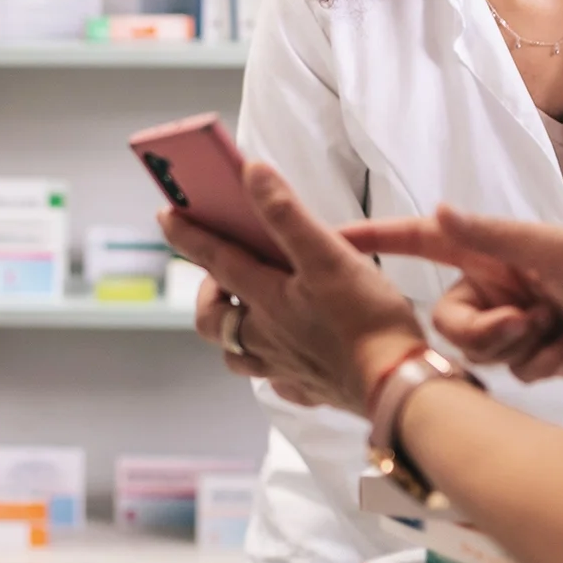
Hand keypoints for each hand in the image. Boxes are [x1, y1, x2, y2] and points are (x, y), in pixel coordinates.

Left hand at [161, 161, 428, 415]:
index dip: (188, 235)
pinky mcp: (314, 389)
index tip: (166, 216)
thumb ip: (286, 214)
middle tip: (218, 277)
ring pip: (240, 356)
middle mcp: (266, 337)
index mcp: (266, 299)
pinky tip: (289, 363)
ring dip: (235, 334)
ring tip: (247, 316)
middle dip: (208, 295)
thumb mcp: (327, 255)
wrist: (397, 386)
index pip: (215, 260)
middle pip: (214, 320)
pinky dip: (277, 371)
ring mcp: (287, 367)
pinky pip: (282, 383)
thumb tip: (251, 173)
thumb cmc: (365, 321)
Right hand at [342, 208, 562, 383]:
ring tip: (556, 330)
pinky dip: (539, 363)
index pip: (419, 239)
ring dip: (516, 347)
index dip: (375, 240)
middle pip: (448, 320)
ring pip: (476, 352)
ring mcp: (510, 321)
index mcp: (489, 249)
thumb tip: (439, 208)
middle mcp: (493, 284)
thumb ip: (490, 235)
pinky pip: (508, 371)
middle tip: (526, 324)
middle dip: (483, 332)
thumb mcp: (550, 249)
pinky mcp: (531, 355)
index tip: (331, 240)